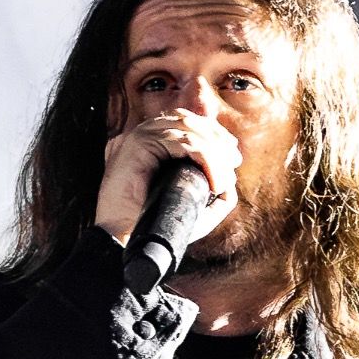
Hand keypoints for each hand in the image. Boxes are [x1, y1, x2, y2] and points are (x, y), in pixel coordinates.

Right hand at [93, 105, 240, 253]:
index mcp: (155, 139)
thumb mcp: (192, 207)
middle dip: (219, 141)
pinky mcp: (141, 142)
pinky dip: (206, 161)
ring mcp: (143, 134)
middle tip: (233, 164)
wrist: (125, 237)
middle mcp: (148, 132)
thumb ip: (213, 195)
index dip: (216, 134)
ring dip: (215, 155)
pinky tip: (214, 183)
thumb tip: (232, 183)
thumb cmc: (155, 223)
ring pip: (191, 132)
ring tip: (223, 182)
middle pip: (193, 122)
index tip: (233, 157)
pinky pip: (184, 144)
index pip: (190, 121)